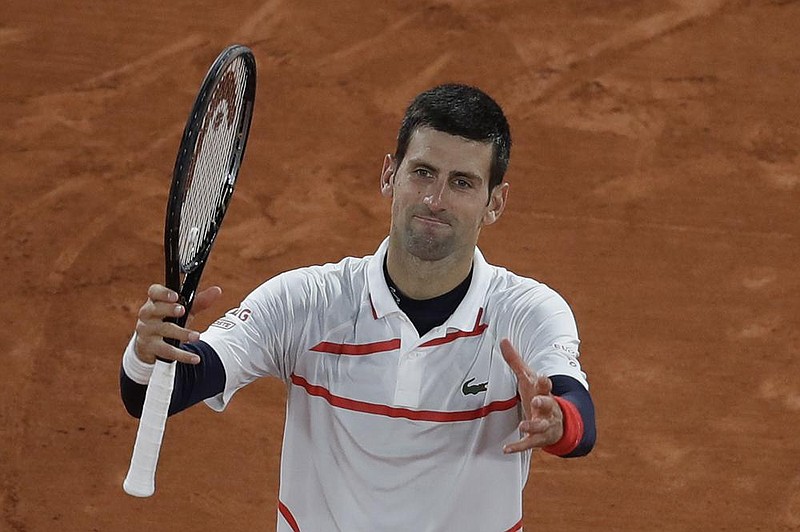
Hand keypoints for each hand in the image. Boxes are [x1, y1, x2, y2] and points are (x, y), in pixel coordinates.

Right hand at [133, 284, 222, 364]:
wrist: (150, 345)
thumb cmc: (168, 320)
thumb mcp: (183, 310)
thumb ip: (199, 301)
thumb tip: (217, 291)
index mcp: (155, 301)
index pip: (154, 292)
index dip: (163, 293)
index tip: (175, 296)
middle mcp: (147, 315)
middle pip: (155, 309)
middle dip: (169, 309)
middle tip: (183, 311)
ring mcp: (147, 331)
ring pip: (163, 330)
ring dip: (181, 333)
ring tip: (196, 337)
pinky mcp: (150, 347)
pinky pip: (167, 351)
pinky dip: (183, 355)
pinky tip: (195, 358)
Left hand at [500, 339, 563, 453]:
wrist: (558, 423)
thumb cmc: (538, 395)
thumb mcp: (527, 379)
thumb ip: (515, 361)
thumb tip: (503, 339)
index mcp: (544, 392)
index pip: (546, 385)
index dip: (545, 382)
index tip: (543, 377)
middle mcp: (548, 408)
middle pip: (548, 404)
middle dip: (544, 402)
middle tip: (536, 401)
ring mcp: (546, 424)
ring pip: (542, 426)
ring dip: (533, 426)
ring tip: (523, 426)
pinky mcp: (539, 439)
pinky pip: (530, 444)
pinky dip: (519, 446)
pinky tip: (506, 449)